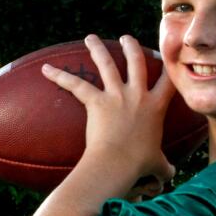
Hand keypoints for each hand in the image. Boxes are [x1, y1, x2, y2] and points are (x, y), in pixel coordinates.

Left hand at [42, 34, 176, 185]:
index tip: (165, 55)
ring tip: (91, 38)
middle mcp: (138, 95)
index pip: (169, 80)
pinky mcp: (97, 102)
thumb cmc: (139, 165)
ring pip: (107, 64)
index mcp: (156, 107)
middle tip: (126, 38)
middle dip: (131, 46)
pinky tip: (46, 68)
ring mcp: (117, 96)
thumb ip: (164, 167)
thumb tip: (169, 177)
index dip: (169, 65)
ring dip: (98, 49)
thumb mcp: (157, 164)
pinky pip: (76, 85)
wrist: (118, 164)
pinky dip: (59, 76)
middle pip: (137, 61)